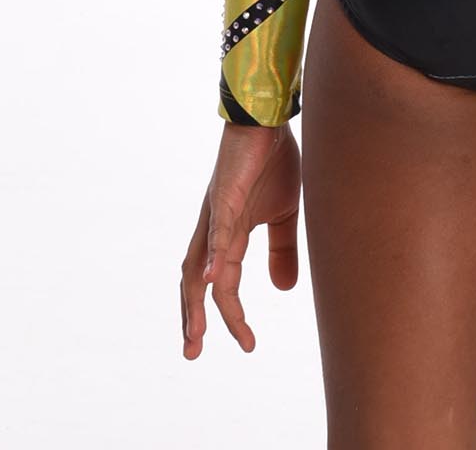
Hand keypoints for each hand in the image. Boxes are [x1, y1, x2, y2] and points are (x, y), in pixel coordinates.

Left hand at [180, 121, 301, 356]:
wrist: (268, 121)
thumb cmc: (272, 162)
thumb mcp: (283, 215)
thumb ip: (281, 251)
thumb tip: (282, 291)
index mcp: (229, 236)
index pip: (224, 286)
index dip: (231, 316)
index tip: (247, 344)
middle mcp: (214, 230)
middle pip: (195, 284)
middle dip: (193, 319)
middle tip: (192, 353)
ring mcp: (216, 214)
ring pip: (198, 266)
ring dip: (196, 301)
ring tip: (196, 332)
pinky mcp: (224, 196)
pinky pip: (217, 231)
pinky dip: (213, 256)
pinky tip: (211, 278)